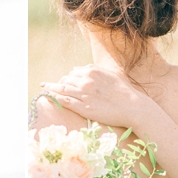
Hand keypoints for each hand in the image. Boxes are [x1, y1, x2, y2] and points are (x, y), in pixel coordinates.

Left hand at [39, 65, 154, 130]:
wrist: (133, 107)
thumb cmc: (123, 92)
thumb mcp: (109, 75)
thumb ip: (93, 71)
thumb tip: (79, 70)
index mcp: (92, 71)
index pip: (73, 72)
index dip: (68, 77)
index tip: (64, 81)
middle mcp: (86, 81)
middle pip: (65, 79)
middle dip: (59, 82)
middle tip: (52, 85)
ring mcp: (84, 95)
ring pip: (62, 89)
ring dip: (51, 88)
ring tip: (44, 87)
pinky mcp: (84, 108)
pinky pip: (65, 101)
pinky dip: (55, 98)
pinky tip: (49, 97)